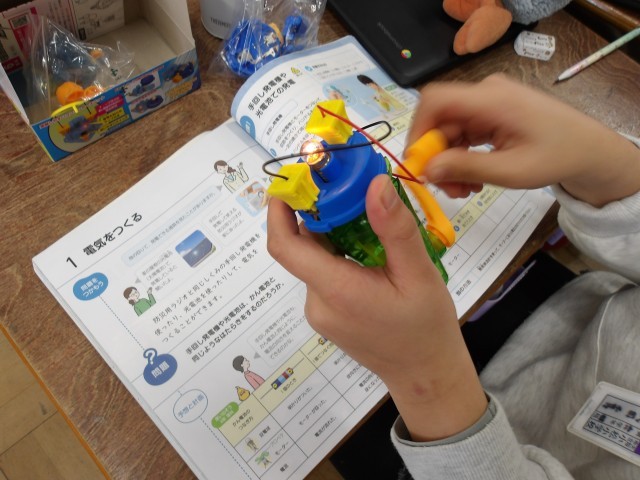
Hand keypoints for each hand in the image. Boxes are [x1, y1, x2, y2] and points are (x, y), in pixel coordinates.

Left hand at [267, 175, 486, 440]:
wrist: (424, 374)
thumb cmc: (426, 327)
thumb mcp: (418, 274)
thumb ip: (395, 229)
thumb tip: (375, 183)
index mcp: (336, 290)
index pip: (285, 246)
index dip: (279, 210)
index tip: (291, 180)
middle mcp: (317, 302)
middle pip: (300, 249)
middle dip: (314, 213)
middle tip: (341, 182)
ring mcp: (320, 311)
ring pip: (313, 260)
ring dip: (329, 232)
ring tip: (359, 208)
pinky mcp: (327, 315)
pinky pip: (323, 274)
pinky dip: (336, 252)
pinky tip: (364, 242)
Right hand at [407, 74, 639, 206]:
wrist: (590, 151)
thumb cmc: (557, 158)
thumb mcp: (510, 171)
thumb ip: (466, 168)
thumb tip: (426, 170)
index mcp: (491, 99)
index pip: (436, 100)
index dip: (418, 130)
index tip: (418, 164)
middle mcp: (486, 94)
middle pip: (440, 120)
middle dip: (436, 156)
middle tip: (445, 190)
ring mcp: (488, 103)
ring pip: (449, 130)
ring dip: (448, 161)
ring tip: (462, 190)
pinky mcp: (491, 113)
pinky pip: (463, 133)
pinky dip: (461, 157)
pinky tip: (471, 179)